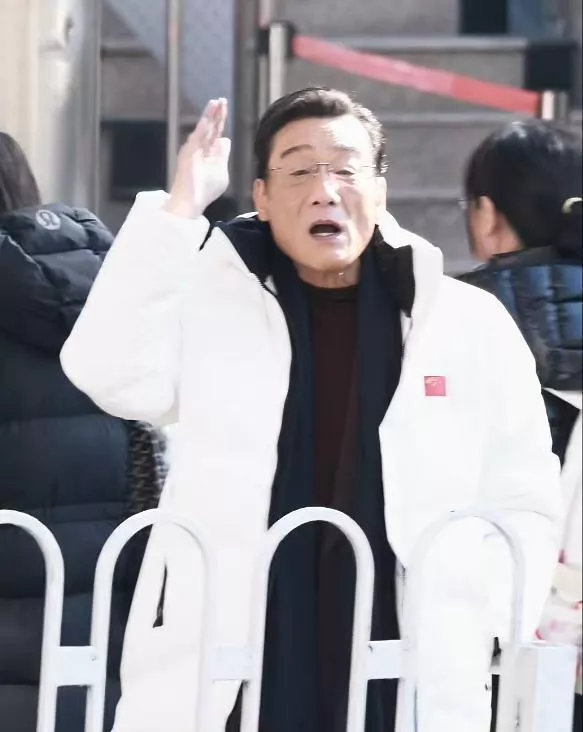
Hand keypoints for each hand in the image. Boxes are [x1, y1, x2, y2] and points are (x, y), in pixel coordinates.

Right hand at [164, 98, 230, 218]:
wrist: (191, 201)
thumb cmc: (206, 189)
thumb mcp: (221, 171)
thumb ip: (223, 155)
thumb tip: (225, 139)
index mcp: (208, 152)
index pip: (216, 132)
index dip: (220, 119)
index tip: (223, 106)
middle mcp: (200, 148)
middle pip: (210, 126)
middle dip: (216, 113)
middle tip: (221, 100)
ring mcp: (194, 149)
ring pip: (204, 128)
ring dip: (209, 115)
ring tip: (216, 102)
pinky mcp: (189, 153)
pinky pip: (198, 136)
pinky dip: (203, 125)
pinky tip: (209, 115)